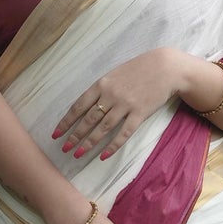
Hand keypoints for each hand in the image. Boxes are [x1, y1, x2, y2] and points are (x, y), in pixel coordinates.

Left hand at [53, 48, 183, 161]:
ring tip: (78, 154)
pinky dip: (112, 146)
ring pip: (103, 128)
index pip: (78, 106)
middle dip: (74, 136)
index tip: (56, 134)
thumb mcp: (115, 74)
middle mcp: (110, 95)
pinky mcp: (140, 113)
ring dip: (89, 143)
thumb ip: (101, 89)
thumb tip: (87, 106)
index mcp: (101, 84)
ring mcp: (125, 105)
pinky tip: (103, 156)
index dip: (66, 122)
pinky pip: (123, 133)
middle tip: (65, 149)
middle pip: (88, 119)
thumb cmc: (139, 69)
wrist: (166, 68)